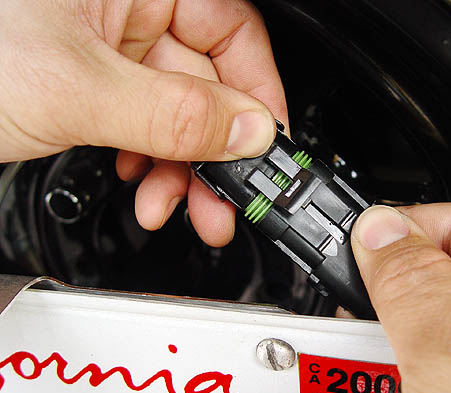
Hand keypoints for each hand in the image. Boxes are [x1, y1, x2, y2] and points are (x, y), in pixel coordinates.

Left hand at [0, 0, 286, 245]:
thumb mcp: (77, 89)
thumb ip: (176, 114)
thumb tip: (250, 132)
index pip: (234, 33)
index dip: (256, 96)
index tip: (263, 150)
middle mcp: (128, 9)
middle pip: (206, 86)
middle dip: (213, 153)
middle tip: (223, 201)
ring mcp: (108, 50)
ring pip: (176, 114)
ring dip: (179, 169)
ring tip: (169, 205)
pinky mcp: (90, 84)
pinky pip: (143, 125)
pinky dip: (147, 163)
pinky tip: (139, 185)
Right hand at [351, 204, 450, 392]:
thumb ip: (411, 286)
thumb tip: (380, 228)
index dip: (399, 234)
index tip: (352, 253)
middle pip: (442, 285)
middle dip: (391, 310)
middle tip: (360, 339)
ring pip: (436, 336)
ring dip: (397, 358)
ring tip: (383, 390)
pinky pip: (444, 377)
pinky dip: (413, 391)